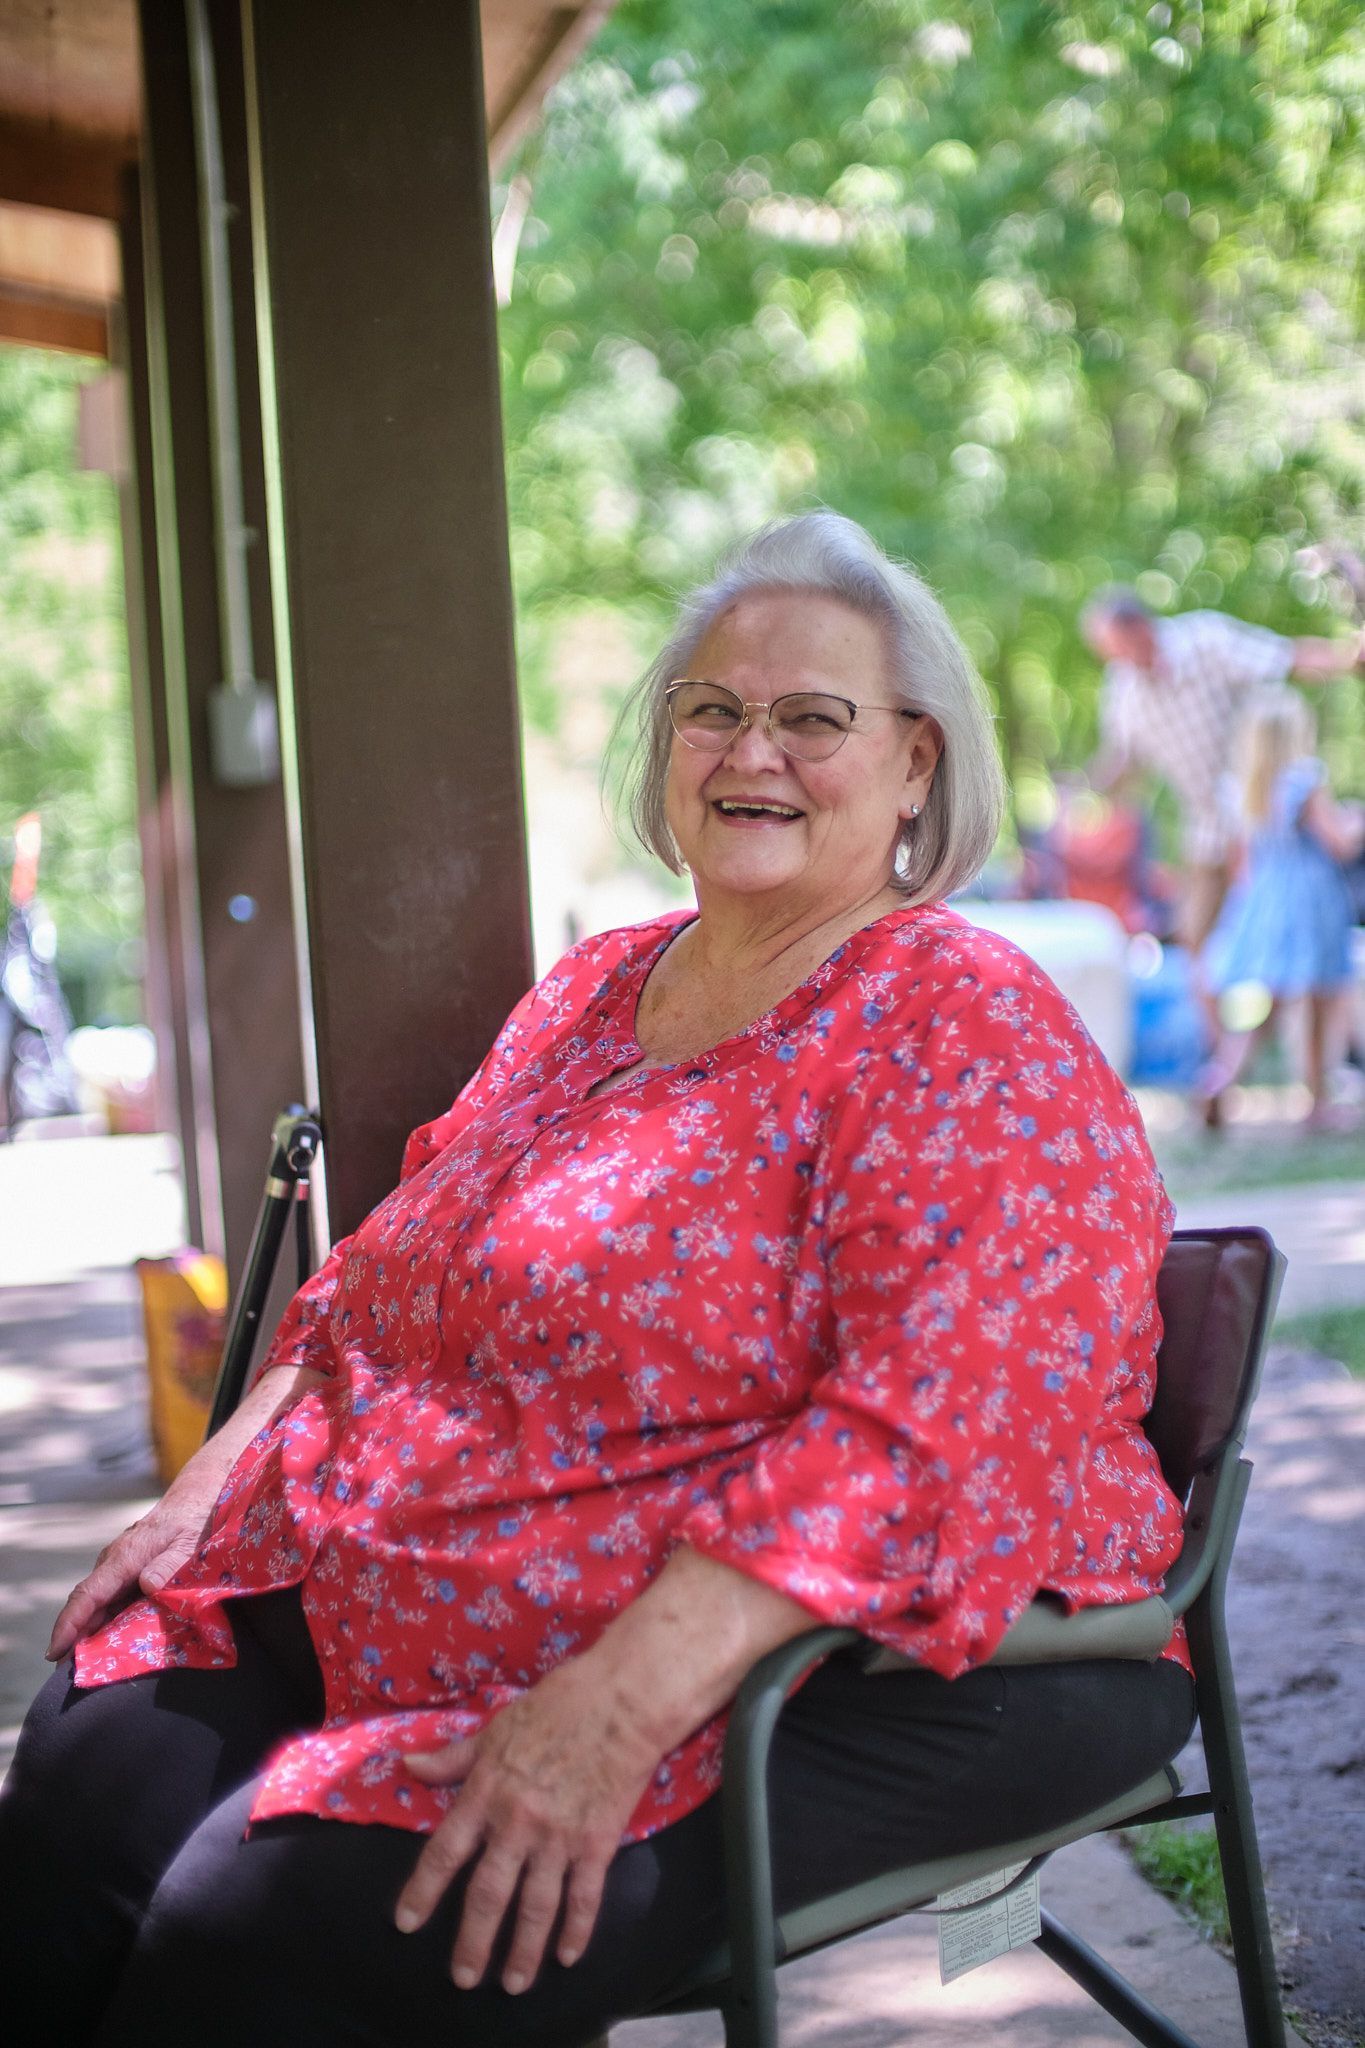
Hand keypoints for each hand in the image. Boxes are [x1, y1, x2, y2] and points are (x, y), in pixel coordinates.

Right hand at [45, 1450, 226, 1661]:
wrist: (199, 1496)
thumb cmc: (194, 1520)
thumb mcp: (189, 1544)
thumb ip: (170, 1565)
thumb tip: (147, 1586)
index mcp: (125, 1557)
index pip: (88, 1595)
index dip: (69, 1624)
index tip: (54, 1651)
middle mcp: (115, 1561)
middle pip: (87, 1603)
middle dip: (73, 1636)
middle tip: (68, 1671)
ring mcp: (120, 1564)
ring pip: (99, 1602)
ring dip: (89, 1630)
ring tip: (85, 1663)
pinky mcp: (130, 1568)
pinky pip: (113, 1597)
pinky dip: (106, 1619)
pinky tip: (109, 1640)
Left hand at [394, 1654, 661, 1993]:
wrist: (622, 1701)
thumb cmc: (558, 1704)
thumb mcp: (496, 1726)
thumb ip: (455, 1756)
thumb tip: (409, 1765)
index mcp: (486, 1792)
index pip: (445, 1852)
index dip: (423, 1890)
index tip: (408, 1923)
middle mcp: (516, 1823)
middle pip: (488, 1894)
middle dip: (473, 1942)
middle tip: (464, 1978)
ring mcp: (558, 1837)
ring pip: (535, 1906)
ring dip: (523, 1950)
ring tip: (514, 1984)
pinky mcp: (597, 1842)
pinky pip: (584, 1896)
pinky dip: (576, 1929)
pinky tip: (568, 1955)